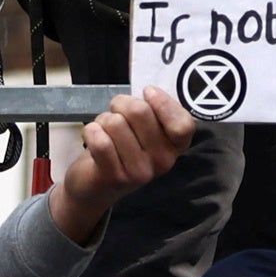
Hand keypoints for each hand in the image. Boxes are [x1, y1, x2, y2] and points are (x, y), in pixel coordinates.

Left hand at [50, 88, 195, 245]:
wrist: (95, 185)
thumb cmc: (122, 147)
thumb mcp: (144, 130)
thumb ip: (153, 110)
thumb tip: (149, 91)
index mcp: (175, 147)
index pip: (183, 124)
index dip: (163, 103)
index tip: (147, 92)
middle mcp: (163, 161)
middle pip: (141, 112)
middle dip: (121, 104)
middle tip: (116, 113)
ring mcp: (140, 172)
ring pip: (116, 122)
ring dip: (104, 120)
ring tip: (105, 132)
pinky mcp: (115, 177)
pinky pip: (100, 140)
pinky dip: (91, 131)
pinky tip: (93, 138)